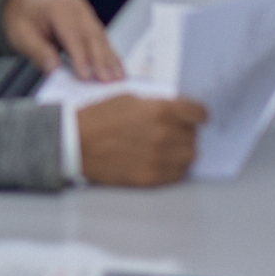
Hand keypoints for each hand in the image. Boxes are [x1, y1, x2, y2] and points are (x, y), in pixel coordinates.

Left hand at [2, 0, 121, 83]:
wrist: (26, 0)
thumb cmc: (22, 18)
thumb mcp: (20, 34)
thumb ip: (37, 51)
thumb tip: (54, 69)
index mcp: (58, 7)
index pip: (72, 35)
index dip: (80, 57)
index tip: (86, 78)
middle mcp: (76, 7)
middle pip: (92, 36)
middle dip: (102, 61)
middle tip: (109, 84)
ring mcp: (86, 12)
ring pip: (101, 39)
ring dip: (111, 60)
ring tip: (119, 81)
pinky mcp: (91, 21)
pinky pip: (102, 39)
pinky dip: (110, 56)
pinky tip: (118, 71)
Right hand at [75, 95, 207, 186]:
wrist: (76, 143)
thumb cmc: (98, 117)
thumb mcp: (128, 97)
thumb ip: (156, 104)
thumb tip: (175, 111)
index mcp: (160, 110)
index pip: (198, 113)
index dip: (197, 113)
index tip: (196, 116)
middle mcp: (164, 135)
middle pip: (194, 136)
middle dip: (186, 131)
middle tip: (174, 130)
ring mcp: (159, 159)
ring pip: (189, 156)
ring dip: (182, 150)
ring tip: (167, 147)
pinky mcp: (151, 177)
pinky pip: (178, 174)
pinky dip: (173, 167)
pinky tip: (160, 159)